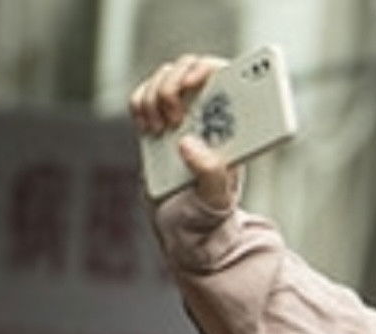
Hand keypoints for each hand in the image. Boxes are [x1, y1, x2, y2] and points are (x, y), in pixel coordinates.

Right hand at [126, 54, 241, 210]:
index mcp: (236, 127)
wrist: (181, 224)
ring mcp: (185, 112)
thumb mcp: (215, 198)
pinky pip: (145, 93)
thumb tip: (189, 143)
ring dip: (154, 96)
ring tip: (159, 129)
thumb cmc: (207, 210)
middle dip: (174, 85)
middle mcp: (213, 113)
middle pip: (193, 69)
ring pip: (166, 76)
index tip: (194, 82)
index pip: (229, 78)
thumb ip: (209, 173)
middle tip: (172, 117)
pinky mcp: (160, 118)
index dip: (209, 69)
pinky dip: (139, 103)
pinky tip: (147, 127)